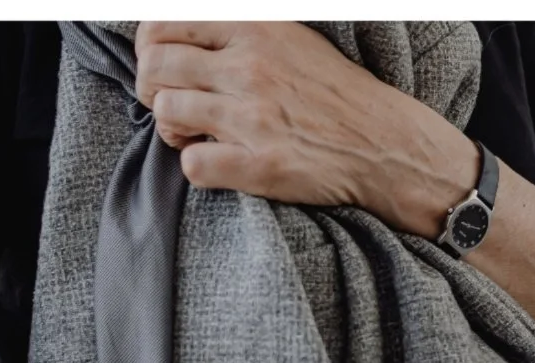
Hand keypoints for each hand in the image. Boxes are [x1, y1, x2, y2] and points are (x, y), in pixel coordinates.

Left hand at [134, 22, 478, 237]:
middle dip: (151, 88)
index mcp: (255, 29)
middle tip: (171, 102)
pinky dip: (196, 165)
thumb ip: (239, 28)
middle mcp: (250, 67)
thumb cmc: (334, 91)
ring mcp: (253, 117)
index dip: (149, 48)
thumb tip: (180, 31)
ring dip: (172, 127)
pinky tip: (218, 159)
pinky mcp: (259, 164)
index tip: (162, 65)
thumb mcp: (290, 37)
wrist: (385, 143)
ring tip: (196, 132)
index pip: (163, 25)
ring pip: (165, 112)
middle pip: (155, 68)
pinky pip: (191, 164)